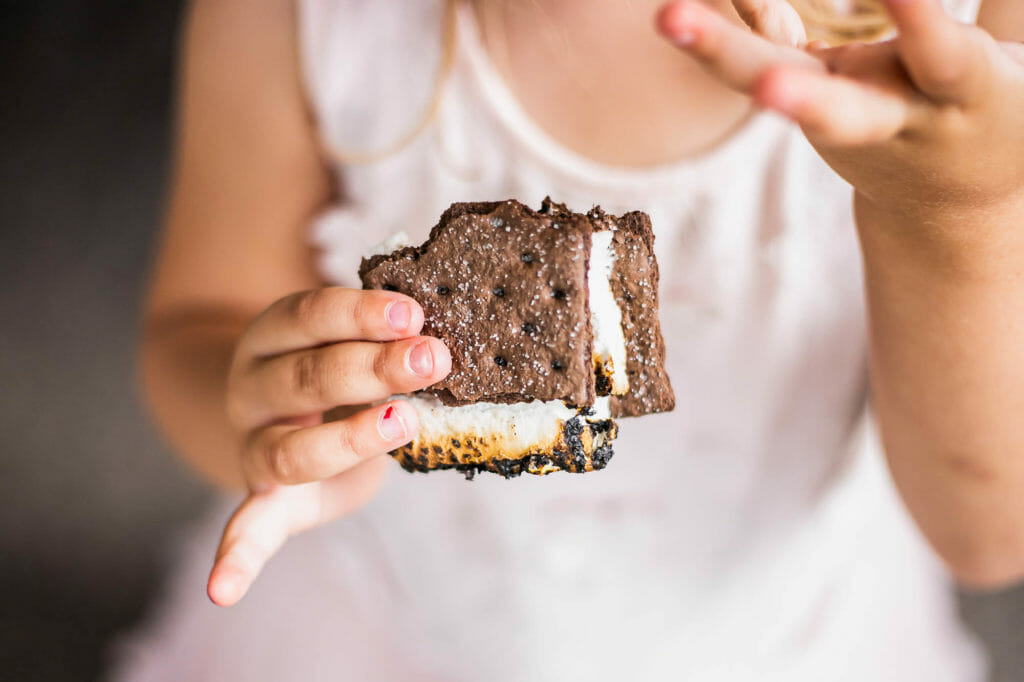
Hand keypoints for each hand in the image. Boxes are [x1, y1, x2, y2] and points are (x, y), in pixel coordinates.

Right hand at [210, 287, 451, 605]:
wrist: (277, 410)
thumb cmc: (334, 372)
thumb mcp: (350, 342)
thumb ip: (385, 340)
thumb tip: (445, 336)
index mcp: (273, 335)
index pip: (311, 315)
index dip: (361, 313)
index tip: (414, 314)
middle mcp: (255, 387)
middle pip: (307, 377)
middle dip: (374, 368)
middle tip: (432, 359)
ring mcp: (255, 445)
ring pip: (291, 448)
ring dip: (350, 439)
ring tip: (404, 423)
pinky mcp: (265, 501)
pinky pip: (246, 529)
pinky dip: (234, 559)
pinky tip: (223, 590)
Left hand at [657, 0, 1023, 232]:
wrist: (949, 202)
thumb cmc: (994, 110)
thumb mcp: (998, 74)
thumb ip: (972, 35)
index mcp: (960, 100)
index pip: (942, 61)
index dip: (921, 26)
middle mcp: (889, 118)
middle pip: (839, 111)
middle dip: (803, 99)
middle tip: (766, 88)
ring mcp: (835, 117)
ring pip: (773, 87)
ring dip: (723, 54)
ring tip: (668, 16)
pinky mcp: (805, 104)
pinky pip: (762, 51)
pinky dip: (727, 20)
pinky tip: (681, 5)